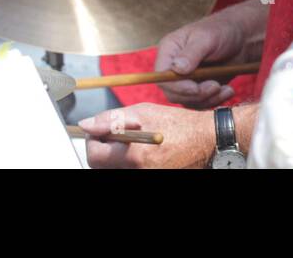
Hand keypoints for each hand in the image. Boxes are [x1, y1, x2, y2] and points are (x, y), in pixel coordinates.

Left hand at [79, 104, 214, 168]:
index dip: (93, 141)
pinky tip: (141, 153)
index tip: (100, 132)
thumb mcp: (144, 112)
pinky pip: (130, 172)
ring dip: (115, 157)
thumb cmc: (177, 124)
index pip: (94, 156)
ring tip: (131, 144)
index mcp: (133, 156)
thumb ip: (111, 119)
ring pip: (114, 170)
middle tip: (114, 137)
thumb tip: (86, 125)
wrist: (206, 141)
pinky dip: (129, 163)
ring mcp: (146, 178)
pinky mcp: (152, 179)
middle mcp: (138, 173)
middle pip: (101, 167)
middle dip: (103, 151)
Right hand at [155, 2, 260, 108]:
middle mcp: (174, 67)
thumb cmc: (222, 30)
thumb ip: (191, 53)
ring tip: (225, 89)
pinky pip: (201, 103)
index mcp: (169, 51)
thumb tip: (176, 68)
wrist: (241, 38)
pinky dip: (214, 101)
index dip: (176, 86)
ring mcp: (186, 80)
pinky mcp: (199, 88)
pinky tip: (227, 91)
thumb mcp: (207, 38)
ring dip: (207, 99)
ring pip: (188, 101)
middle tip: (215, 86)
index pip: (162, 76)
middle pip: (173, 93)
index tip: (196, 88)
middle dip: (195, 94)